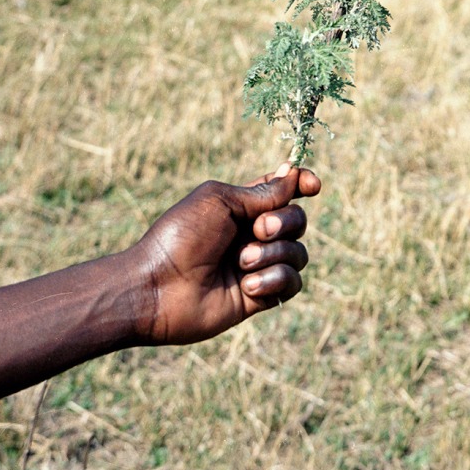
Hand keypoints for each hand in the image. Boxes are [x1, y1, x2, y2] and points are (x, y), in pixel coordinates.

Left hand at [129, 165, 320, 344]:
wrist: (157, 288)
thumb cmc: (181, 237)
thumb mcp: (221, 201)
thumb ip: (262, 193)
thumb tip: (294, 173)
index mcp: (242, 207)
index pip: (284, 190)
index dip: (302, 184)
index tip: (312, 186)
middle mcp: (253, 235)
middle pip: (297, 219)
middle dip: (284, 222)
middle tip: (257, 230)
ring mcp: (258, 266)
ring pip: (298, 252)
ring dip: (274, 253)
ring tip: (242, 263)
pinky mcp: (259, 296)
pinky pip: (292, 284)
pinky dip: (275, 279)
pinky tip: (248, 285)